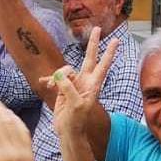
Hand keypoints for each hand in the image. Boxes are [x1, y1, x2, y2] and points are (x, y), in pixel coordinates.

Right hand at [45, 27, 120, 160]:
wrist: (68, 132)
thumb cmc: (77, 121)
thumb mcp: (75, 104)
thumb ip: (68, 87)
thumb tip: (60, 75)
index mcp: (92, 85)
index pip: (103, 65)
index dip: (109, 53)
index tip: (116, 40)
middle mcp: (84, 81)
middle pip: (89, 58)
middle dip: (92, 44)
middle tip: (96, 28)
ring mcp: (73, 84)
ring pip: (65, 69)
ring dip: (57, 75)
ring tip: (52, 86)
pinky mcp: (62, 89)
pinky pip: (55, 78)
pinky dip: (49, 80)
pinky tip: (44, 83)